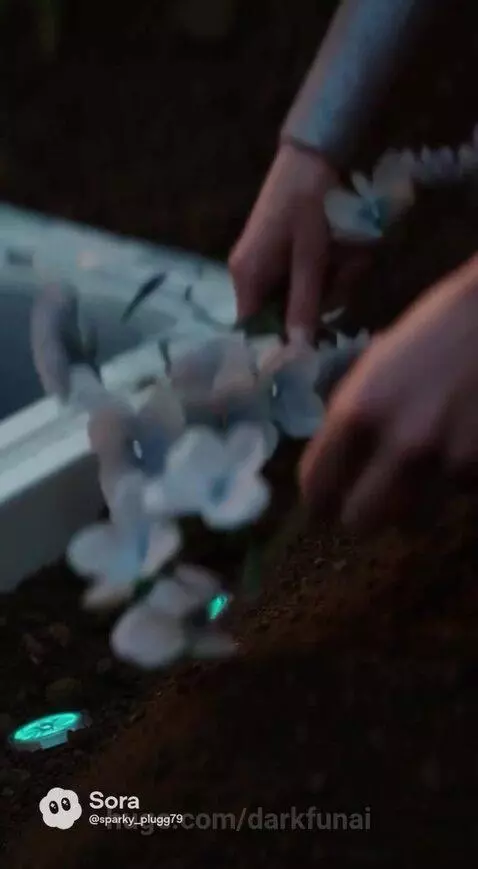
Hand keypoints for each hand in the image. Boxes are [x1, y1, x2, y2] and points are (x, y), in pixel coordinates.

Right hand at [229, 142, 337, 339]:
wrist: (309, 156)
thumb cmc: (308, 203)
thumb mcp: (311, 257)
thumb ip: (303, 304)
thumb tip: (297, 351)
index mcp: (247, 277)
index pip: (255, 329)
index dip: (283, 339)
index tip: (316, 338)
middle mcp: (248, 275)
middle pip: (280, 313)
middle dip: (318, 300)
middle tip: (346, 274)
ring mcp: (262, 262)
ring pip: (296, 294)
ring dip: (327, 282)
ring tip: (349, 254)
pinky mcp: (277, 252)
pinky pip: (300, 277)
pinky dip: (324, 270)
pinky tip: (340, 251)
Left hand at [299, 254, 477, 532]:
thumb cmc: (438, 328)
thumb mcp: (377, 364)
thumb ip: (353, 414)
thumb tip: (337, 459)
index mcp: (358, 410)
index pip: (317, 484)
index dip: (316, 501)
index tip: (322, 506)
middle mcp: (399, 443)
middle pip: (359, 521)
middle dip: (359, 516)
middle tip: (366, 507)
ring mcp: (446, 461)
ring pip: (410, 523)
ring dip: (408, 510)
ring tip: (416, 480)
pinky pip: (456, 497)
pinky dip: (453, 486)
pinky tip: (460, 450)